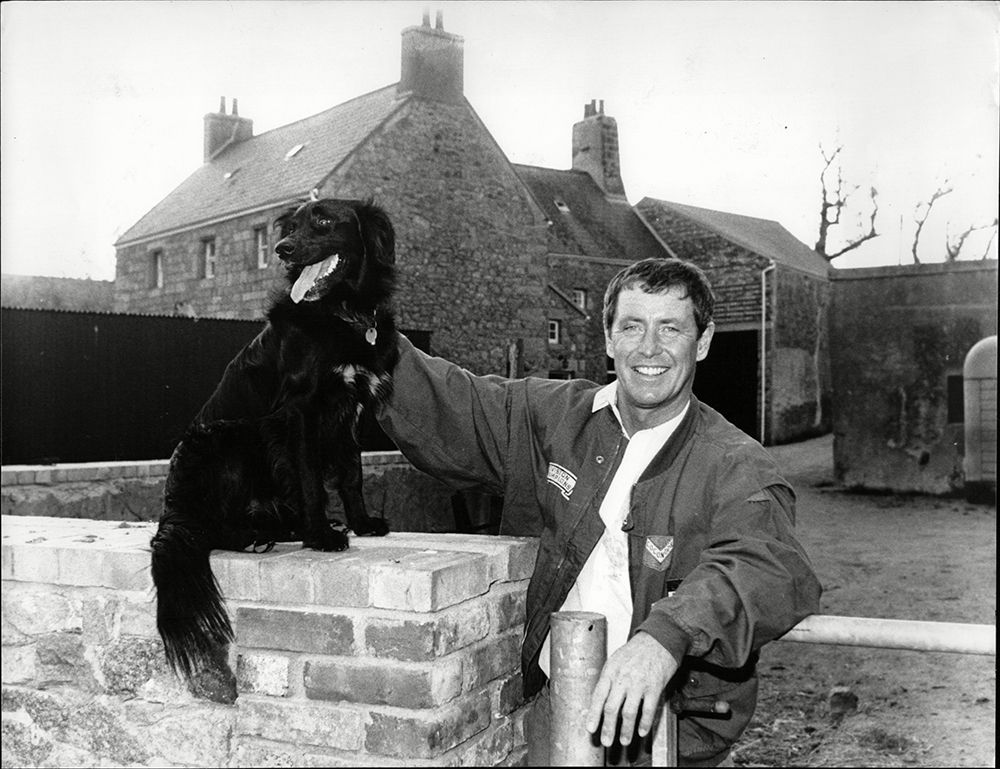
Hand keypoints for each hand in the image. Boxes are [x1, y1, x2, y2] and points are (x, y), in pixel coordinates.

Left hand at [585, 631, 679, 747]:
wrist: (658, 639)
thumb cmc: (636, 650)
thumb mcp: (615, 660)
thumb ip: (608, 679)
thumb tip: (600, 700)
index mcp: (610, 671)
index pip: (598, 696)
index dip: (593, 715)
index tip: (590, 729)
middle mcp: (623, 678)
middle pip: (612, 708)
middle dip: (608, 728)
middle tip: (606, 741)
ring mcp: (639, 683)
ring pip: (629, 712)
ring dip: (626, 730)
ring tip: (624, 740)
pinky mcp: (655, 687)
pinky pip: (648, 709)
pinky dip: (645, 723)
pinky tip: (642, 731)